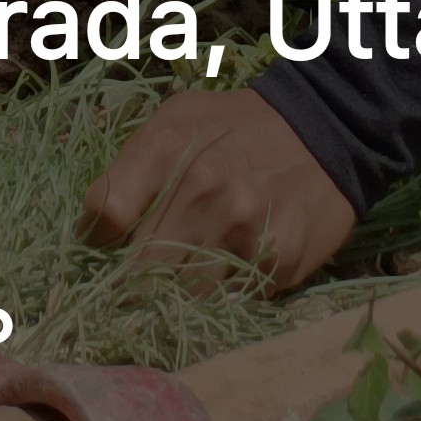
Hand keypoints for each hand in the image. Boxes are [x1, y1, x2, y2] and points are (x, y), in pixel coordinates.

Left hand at [82, 87, 357, 293]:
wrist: (327, 125)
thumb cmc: (237, 126)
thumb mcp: (177, 119)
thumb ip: (132, 167)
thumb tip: (95, 227)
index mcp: (167, 148)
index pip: (104, 215)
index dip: (93, 242)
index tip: (101, 252)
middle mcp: (201, 190)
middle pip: (138, 272)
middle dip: (130, 287)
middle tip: (133, 292)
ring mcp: (241, 230)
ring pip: (183, 297)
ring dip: (178, 300)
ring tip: (182, 289)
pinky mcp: (277, 262)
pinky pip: (233, 301)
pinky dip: (225, 297)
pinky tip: (231, 275)